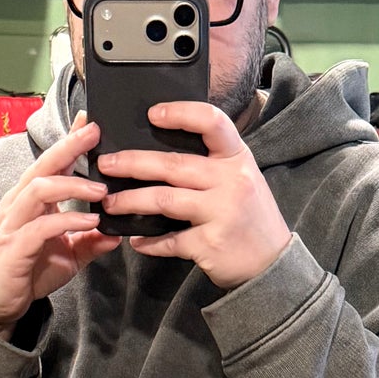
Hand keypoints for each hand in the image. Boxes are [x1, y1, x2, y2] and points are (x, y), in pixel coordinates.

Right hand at [0, 121, 118, 331]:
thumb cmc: (29, 270)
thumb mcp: (69, 254)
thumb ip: (91, 241)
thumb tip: (117, 233)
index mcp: (31, 199)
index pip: (51, 162)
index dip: (69, 140)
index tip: (91, 121)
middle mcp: (19, 203)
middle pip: (42, 166)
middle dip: (69, 147)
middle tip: (94, 133)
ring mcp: (13, 223)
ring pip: (39, 189)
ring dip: (72, 186)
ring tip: (101, 190)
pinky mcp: (14, 246)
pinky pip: (41, 226)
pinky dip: (67, 220)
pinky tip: (90, 219)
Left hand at [99, 102, 291, 289]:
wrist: (272, 263)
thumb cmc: (250, 216)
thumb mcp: (242, 178)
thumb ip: (212, 164)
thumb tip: (160, 155)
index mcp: (237, 158)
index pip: (212, 122)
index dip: (181, 113)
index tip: (153, 114)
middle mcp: (231, 181)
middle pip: (173, 165)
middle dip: (132, 163)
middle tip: (105, 164)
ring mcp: (222, 212)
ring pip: (164, 200)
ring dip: (131, 201)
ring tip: (110, 203)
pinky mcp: (210, 243)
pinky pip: (170, 240)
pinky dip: (150, 243)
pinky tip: (136, 242)